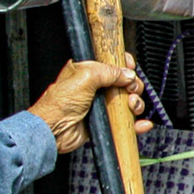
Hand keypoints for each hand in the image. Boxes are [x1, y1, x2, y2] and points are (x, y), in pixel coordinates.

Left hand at [29, 55, 150, 153]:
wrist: (53, 130)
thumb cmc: (57, 104)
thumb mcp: (84, 77)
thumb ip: (109, 71)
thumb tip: (127, 75)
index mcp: (87, 71)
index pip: (112, 62)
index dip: (124, 65)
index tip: (129, 69)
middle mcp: (96, 87)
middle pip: (126, 82)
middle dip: (133, 85)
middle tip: (130, 89)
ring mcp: (102, 104)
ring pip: (129, 101)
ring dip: (136, 104)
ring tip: (131, 106)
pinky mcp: (106, 121)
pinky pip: (127, 121)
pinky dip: (137, 123)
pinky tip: (141, 123)